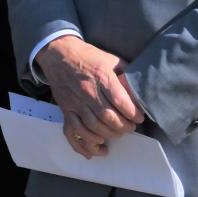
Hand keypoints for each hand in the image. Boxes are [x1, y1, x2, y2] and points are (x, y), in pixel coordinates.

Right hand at [35, 36, 145, 159]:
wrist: (58, 53)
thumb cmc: (87, 56)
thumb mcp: (110, 59)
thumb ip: (125, 75)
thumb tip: (137, 91)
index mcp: (101, 77)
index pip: (121, 101)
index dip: (133, 113)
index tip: (139, 117)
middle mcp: (87, 91)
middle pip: (108, 117)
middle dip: (123, 126)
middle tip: (130, 127)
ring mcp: (75, 102)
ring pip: (93, 127)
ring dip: (109, 134)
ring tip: (118, 133)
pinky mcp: (66, 109)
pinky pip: (75, 130)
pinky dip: (88, 140)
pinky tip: (99, 143)